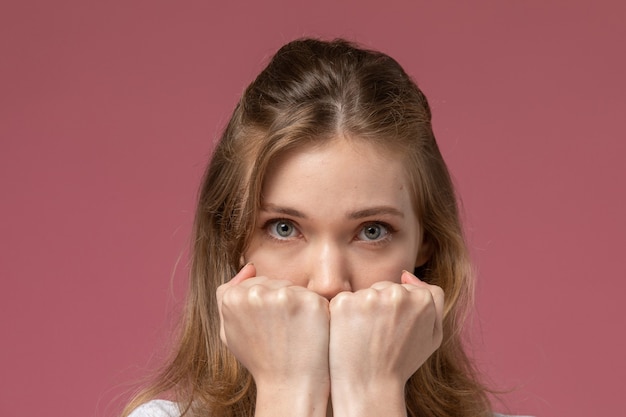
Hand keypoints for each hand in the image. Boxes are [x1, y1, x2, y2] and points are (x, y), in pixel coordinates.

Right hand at [216, 264, 330, 416]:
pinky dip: (314, 310)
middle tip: (282, 331)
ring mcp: (285, 296)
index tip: (267, 327)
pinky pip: (312, 295)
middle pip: (275, 282)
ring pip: (294, 287)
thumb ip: (227, 295)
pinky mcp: (311, 302)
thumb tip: (249, 266)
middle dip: (280, 301)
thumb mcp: (229, 330)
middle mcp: (256, 293)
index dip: (263, 305)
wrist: (289, 384)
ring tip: (294, 331)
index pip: (254, 283)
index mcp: (232, 298)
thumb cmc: (260, 358)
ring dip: (297, 304)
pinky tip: (309, 330)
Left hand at [328, 270, 443, 416]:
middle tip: (378, 335)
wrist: (370, 386)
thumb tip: (407, 274)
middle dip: (381, 306)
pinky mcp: (343, 303)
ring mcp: (368, 296)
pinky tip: (350, 334)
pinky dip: (345, 314)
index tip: (394, 330)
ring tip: (365, 336)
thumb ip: (434, 300)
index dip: (400, 310)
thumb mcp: (432, 336)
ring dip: (363, 309)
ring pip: (365, 293)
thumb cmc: (402, 362)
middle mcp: (396, 293)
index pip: (407, 288)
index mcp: (421, 298)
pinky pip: (346, 299)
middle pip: (385, 287)